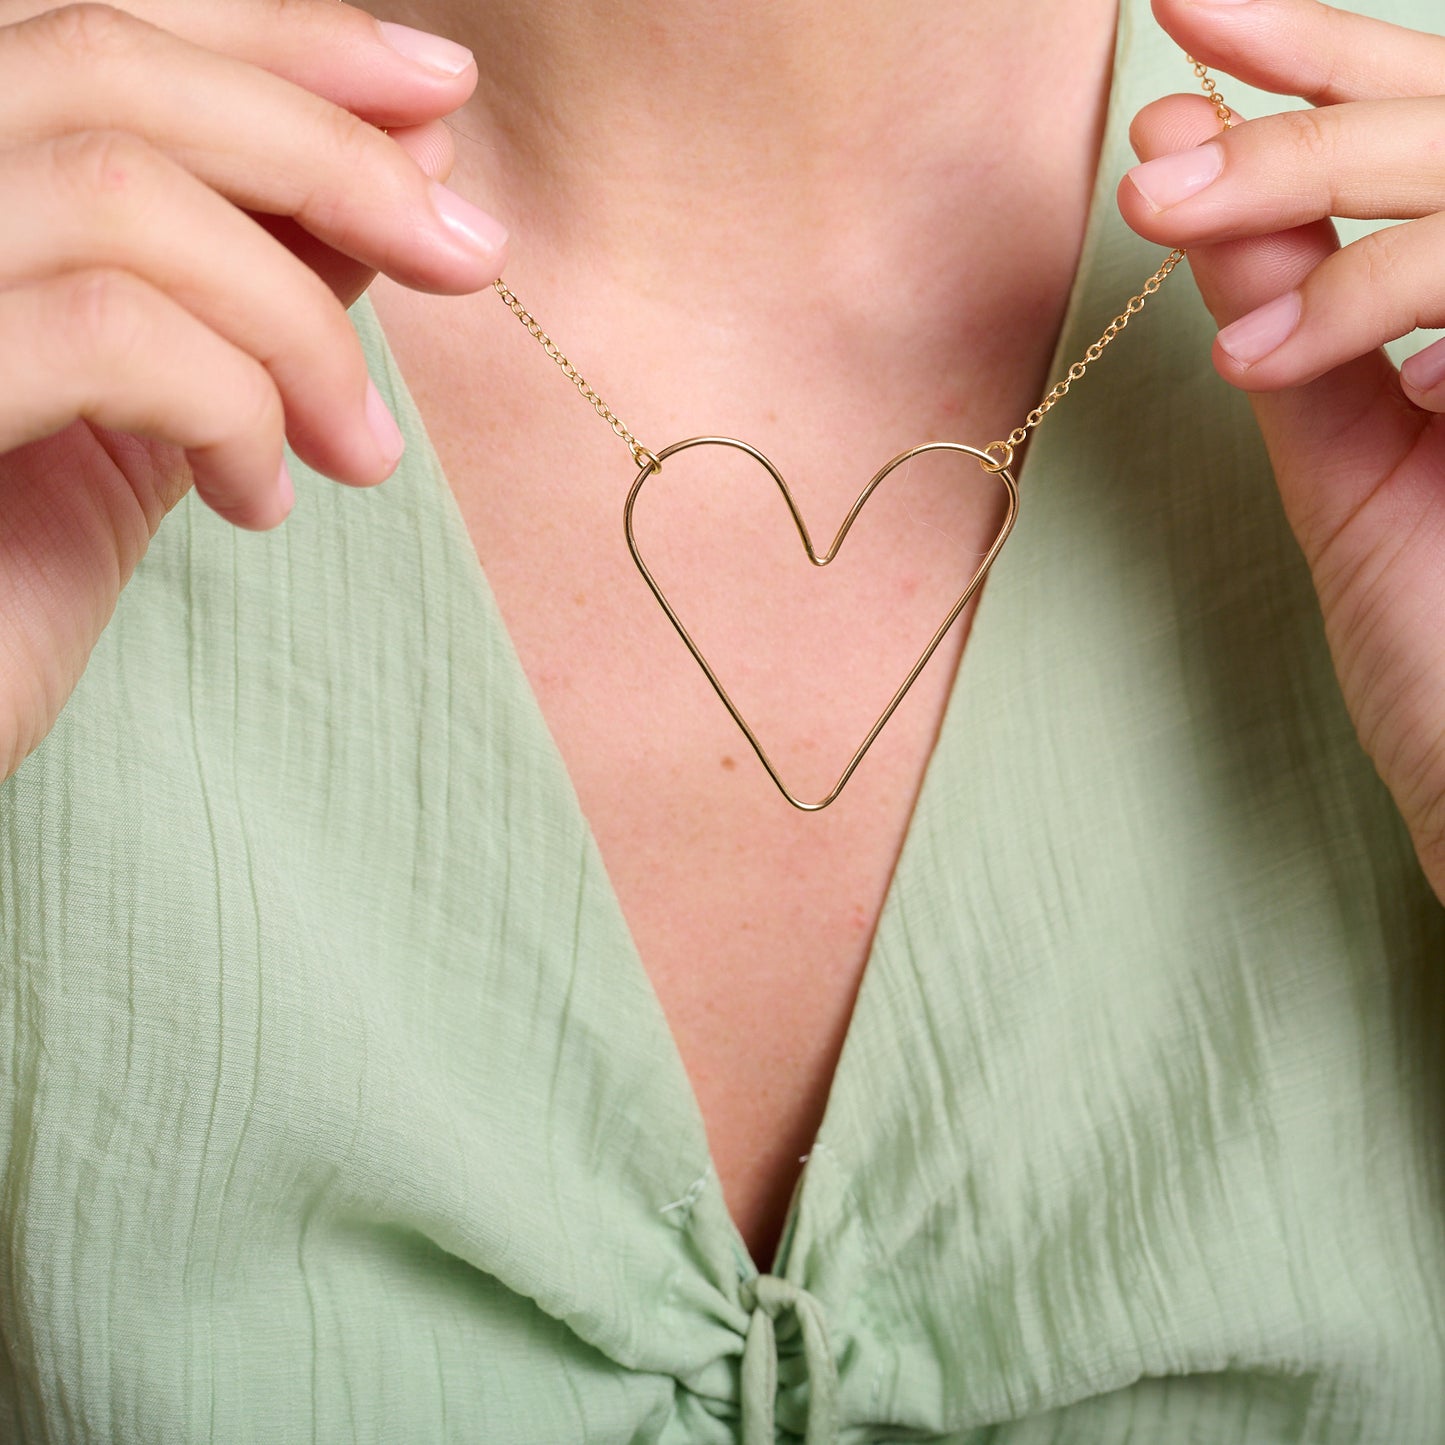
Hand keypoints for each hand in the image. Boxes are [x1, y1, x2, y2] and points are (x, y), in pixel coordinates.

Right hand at [0, 0, 506, 779]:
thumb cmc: (4, 571)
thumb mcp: (150, 406)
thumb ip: (242, 286)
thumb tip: (397, 177)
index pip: (108, 30)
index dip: (283, 38)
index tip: (439, 87)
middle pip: (112, 70)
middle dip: (332, 152)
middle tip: (471, 252)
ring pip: (122, 192)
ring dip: (296, 326)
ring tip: (362, 454)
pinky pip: (115, 334)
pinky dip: (234, 410)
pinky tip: (259, 505)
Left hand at [1118, 0, 1444, 903]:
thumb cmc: (1432, 631)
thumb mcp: (1342, 456)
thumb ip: (1290, 324)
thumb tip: (1196, 198)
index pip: (1413, 131)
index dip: (1307, 62)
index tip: (1181, 26)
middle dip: (1312, 106)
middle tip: (1177, 93)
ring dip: (1333, 224)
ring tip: (1187, 234)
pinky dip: (1414, 317)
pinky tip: (1362, 374)